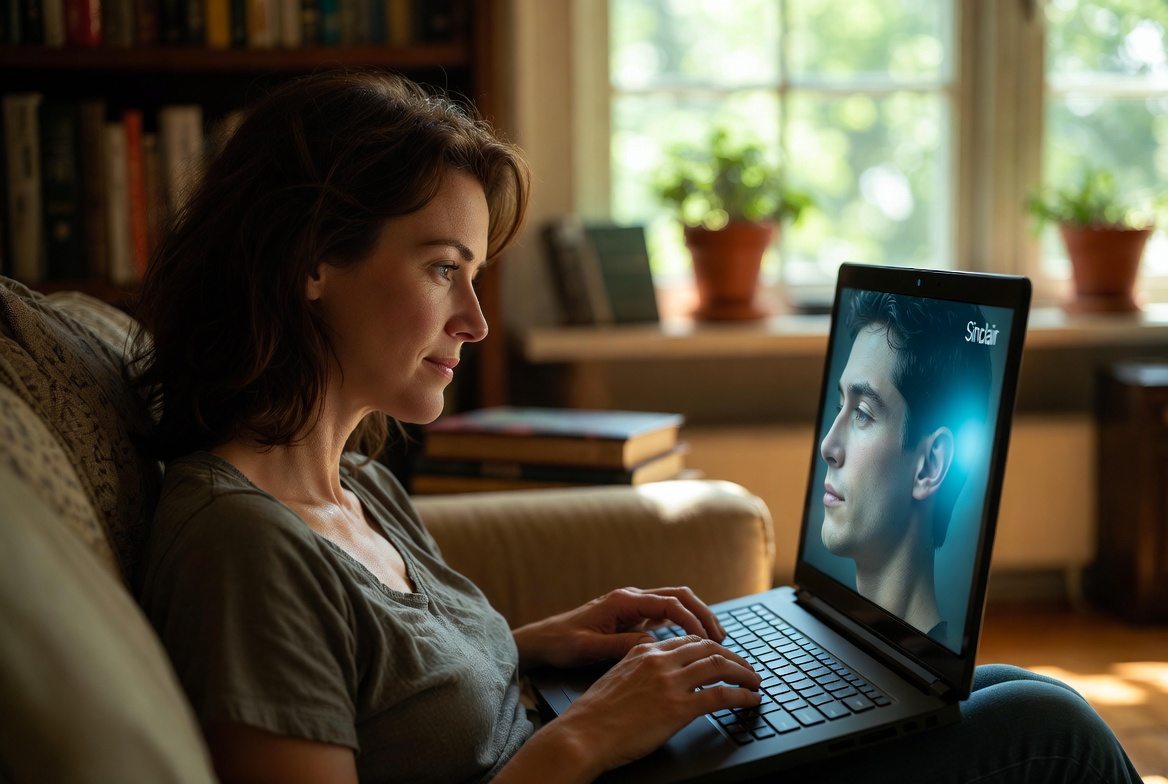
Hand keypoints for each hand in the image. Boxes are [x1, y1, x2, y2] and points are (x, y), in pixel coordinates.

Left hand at [513, 586, 727, 670]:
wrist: (542, 641)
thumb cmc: (562, 644)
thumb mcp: (591, 648)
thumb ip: (622, 646)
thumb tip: (654, 646)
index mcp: (623, 601)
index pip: (670, 603)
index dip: (693, 621)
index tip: (708, 641)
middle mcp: (631, 598)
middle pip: (679, 597)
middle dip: (703, 614)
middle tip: (722, 638)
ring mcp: (632, 607)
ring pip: (674, 605)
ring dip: (696, 618)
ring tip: (715, 641)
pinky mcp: (630, 618)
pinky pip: (664, 616)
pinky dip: (683, 626)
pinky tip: (693, 643)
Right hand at [550, 635, 761, 774]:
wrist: (583, 733)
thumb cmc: (595, 713)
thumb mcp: (617, 676)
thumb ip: (640, 668)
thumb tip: (658, 675)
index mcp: (644, 650)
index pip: (688, 640)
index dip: (711, 647)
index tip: (722, 657)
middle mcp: (659, 660)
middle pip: (709, 647)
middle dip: (733, 657)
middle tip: (746, 668)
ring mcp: (670, 683)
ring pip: (720, 666)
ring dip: (744, 673)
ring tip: (755, 681)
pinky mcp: (678, 708)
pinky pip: (721, 695)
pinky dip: (741, 695)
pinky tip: (750, 699)